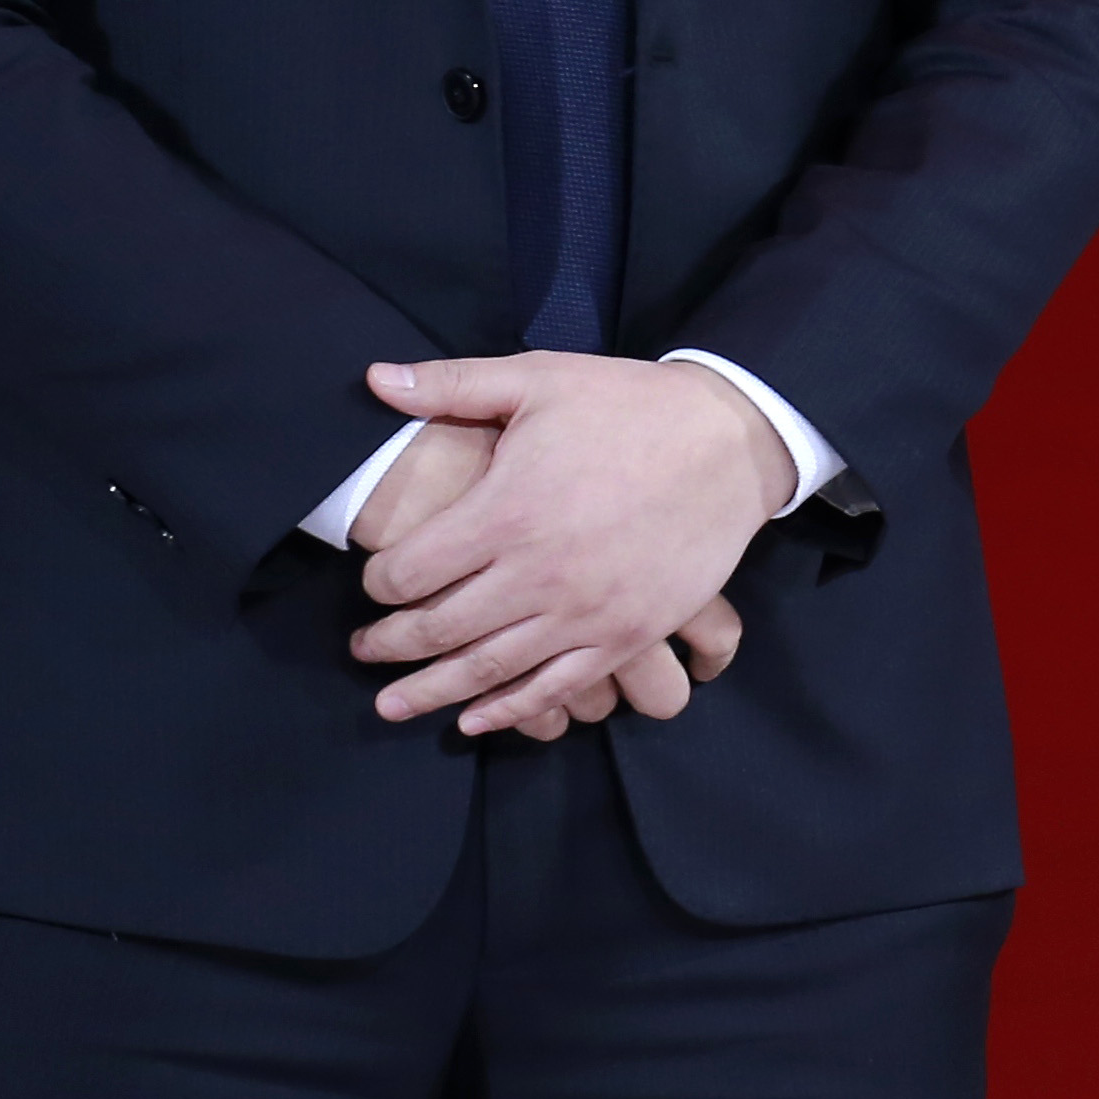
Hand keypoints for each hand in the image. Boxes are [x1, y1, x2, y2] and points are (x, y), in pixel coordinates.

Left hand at [352, 355, 792, 739]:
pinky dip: (510, 711)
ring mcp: (585, 612)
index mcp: (506, 513)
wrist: (733, 440)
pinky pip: (556, 687)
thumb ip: (452, 384)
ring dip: (432, 692)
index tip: (373, 584)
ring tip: (393, 705)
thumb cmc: (631, 405)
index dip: (378, 583)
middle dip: (389, 645)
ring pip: (488, 668)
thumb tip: (372, 378)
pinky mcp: (628, 635)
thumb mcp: (540, 379)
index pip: (409, 572)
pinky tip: (477, 720)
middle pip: (437, 629)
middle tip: (365, 651)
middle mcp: (537, 573)